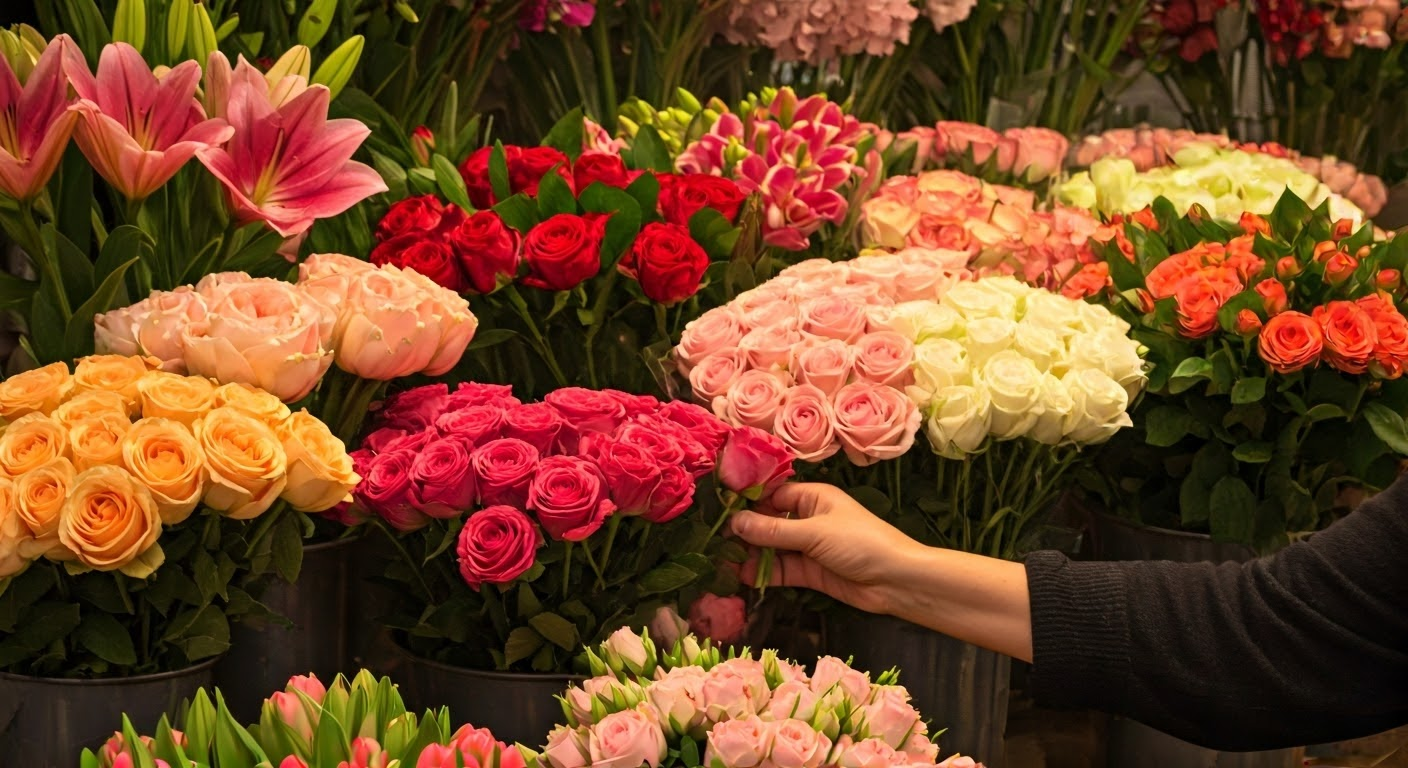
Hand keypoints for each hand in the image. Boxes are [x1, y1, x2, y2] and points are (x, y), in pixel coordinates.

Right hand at [730, 482, 926, 616]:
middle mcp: (808, 518)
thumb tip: (735, 522)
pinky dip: (763, 573)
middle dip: (744, 531)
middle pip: (768, 522)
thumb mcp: (814, 532)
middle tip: (713, 540)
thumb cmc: (861, 543)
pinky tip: (742, 577)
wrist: (896, 581)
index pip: (772, 494)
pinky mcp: (810, 573)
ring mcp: (808, 547)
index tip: (718, 510)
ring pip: (772, 548)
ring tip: (721, 561)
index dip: (747, 501)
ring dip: (751, 555)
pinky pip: (781, 570)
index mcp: (813, 497)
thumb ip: (773, 530)